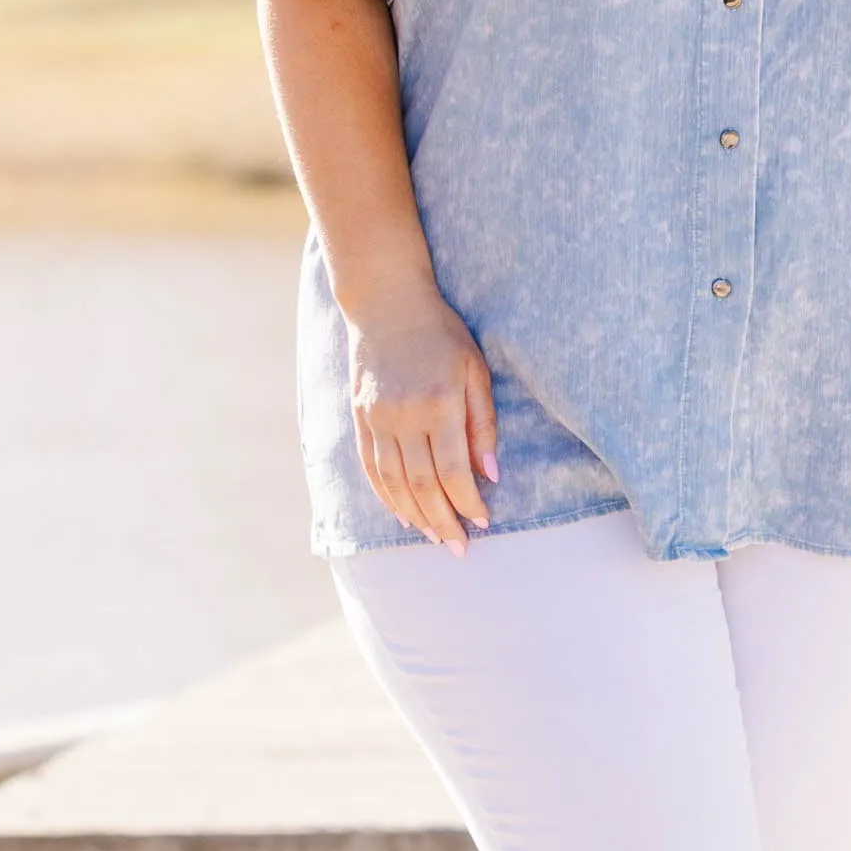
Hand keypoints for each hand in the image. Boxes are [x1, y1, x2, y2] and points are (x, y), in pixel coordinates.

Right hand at [346, 283, 498, 555]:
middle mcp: (404, 416)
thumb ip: (483, 424)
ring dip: (416, 515)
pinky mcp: (360, 418)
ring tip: (434, 537)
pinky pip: (372, 468)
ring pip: (394, 483)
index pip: (453, 470)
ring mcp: (377, 419)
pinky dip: (387, 496)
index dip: (468, 502)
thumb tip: (491, 474)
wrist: (387, 303)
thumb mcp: (475, 370)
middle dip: (444, 521)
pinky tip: (403, 514)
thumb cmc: (442, 334)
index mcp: (439, 403)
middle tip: (459, 547)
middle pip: (422, 485)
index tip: (484, 522)